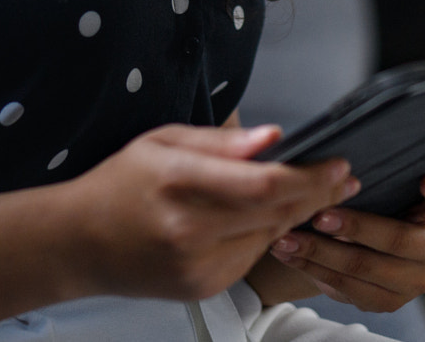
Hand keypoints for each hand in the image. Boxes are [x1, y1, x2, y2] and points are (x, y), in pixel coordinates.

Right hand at [65, 124, 354, 302]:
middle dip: (317, 193)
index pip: (262, 184)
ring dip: (298, 214)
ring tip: (318, 192)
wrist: (80, 243)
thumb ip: (221, 141)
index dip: (309, 176)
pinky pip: (251, 256)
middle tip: (344, 177)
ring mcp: (197, 265)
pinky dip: (267, 234)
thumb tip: (273, 137)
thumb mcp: (163, 142)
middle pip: (276, 213)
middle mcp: (189, 230)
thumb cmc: (120, 185)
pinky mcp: (204, 288)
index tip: (337, 163)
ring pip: (270, 236)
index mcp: (177, 183)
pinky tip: (272, 216)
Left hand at [265, 173, 424, 312]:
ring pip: (366, 267)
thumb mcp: (378, 186)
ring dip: (321, 251)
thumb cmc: (370, 203)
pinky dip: (314, 268)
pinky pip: (349, 288)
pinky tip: (291, 253)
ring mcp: (416, 278)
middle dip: (355, 226)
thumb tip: (334, 162)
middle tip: (320, 215)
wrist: (359, 245)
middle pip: (399, 239)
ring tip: (289, 236)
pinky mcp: (390, 300)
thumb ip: (371, 175)